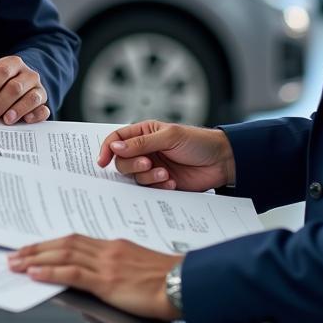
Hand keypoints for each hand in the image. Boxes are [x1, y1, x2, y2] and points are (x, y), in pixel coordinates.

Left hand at [0, 56, 48, 124]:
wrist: (21, 83)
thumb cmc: (0, 85)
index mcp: (12, 64)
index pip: (3, 71)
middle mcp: (28, 74)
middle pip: (15, 87)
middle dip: (0, 103)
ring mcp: (38, 88)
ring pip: (32, 98)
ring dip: (18, 110)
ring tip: (7, 120)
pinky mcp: (44, 102)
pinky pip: (44, 109)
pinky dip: (36, 115)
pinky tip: (26, 120)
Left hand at [7, 235, 181, 319]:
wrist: (184, 285)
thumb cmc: (170, 281)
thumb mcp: (138, 270)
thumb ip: (116, 271)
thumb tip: (95, 281)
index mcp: (115, 246)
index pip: (75, 240)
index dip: (51, 244)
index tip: (33, 247)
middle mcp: (108, 249)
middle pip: (64, 244)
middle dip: (36, 248)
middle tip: (14, 253)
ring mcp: (107, 263)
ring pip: (64, 255)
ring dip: (35, 258)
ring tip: (15, 263)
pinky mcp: (108, 280)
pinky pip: (73, 273)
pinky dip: (51, 272)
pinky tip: (35, 274)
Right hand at [97, 120, 235, 191]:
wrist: (221, 161)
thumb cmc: (197, 141)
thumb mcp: (169, 137)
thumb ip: (141, 143)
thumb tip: (115, 147)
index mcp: (144, 133)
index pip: (117, 140)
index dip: (107, 149)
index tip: (102, 161)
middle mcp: (145, 151)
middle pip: (122, 162)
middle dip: (133, 165)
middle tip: (148, 164)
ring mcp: (153, 167)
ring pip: (135, 177)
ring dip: (148, 177)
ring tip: (165, 174)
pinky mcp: (161, 183)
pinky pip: (149, 189)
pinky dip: (158, 186)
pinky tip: (172, 182)